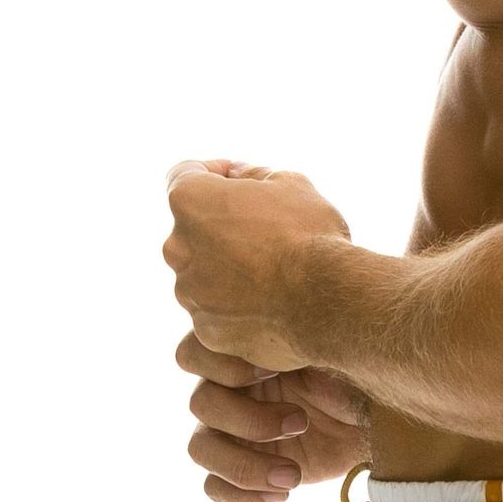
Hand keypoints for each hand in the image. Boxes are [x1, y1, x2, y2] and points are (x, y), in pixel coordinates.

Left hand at [163, 156, 349, 368]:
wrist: (324, 302)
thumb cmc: (308, 235)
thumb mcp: (290, 184)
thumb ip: (253, 175)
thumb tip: (238, 177)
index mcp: (190, 201)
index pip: (185, 174)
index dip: (214, 172)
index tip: (239, 181)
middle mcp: (177, 247)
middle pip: (193, 228)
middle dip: (223, 224)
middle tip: (266, 228)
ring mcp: (189, 292)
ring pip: (204, 272)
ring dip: (230, 266)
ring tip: (276, 271)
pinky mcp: (206, 329)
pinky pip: (218, 310)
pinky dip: (238, 304)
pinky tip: (274, 302)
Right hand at [176, 328, 372, 501]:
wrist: (380, 418)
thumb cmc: (358, 375)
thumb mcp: (336, 353)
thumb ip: (299, 346)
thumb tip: (276, 353)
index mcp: (243, 351)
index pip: (196, 353)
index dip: (224, 365)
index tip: (274, 370)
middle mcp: (229, 389)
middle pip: (200, 404)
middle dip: (246, 418)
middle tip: (299, 422)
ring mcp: (233, 431)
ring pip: (200, 449)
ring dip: (242, 465)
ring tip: (291, 475)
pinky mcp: (245, 467)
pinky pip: (215, 487)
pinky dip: (241, 496)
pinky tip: (281, 495)